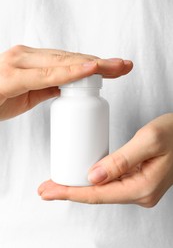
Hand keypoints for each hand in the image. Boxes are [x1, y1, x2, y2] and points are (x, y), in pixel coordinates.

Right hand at [0, 45, 132, 119]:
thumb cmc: (0, 96)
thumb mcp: (30, 94)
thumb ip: (48, 87)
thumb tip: (69, 87)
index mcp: (34, 62)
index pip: (70, 61)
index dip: (95, 65)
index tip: (117, 68)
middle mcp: (29, 56)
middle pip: (72, 58)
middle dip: (101, 63)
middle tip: (125, 65)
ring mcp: (21, 62)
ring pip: (64, 61)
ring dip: (93, 65)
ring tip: (116, 67)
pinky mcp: (15, 74)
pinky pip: (48, 74)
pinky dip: (71, 72)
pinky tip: (90, 69)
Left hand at [38, 113, 172, 207]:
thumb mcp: (148, 140)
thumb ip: (121, 159)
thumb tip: (93, 177)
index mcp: (142, 186)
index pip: (98, 194)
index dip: (71, 193)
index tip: (50, 191)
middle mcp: (140, 192)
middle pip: (98, 195)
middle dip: (70, 191)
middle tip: (47, 188)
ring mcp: (139, 187)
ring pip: (103, 190)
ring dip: (80, 186)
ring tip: (58, 182)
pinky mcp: (137, 179)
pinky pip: (111, 183)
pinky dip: (93, 181)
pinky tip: (81, 176)